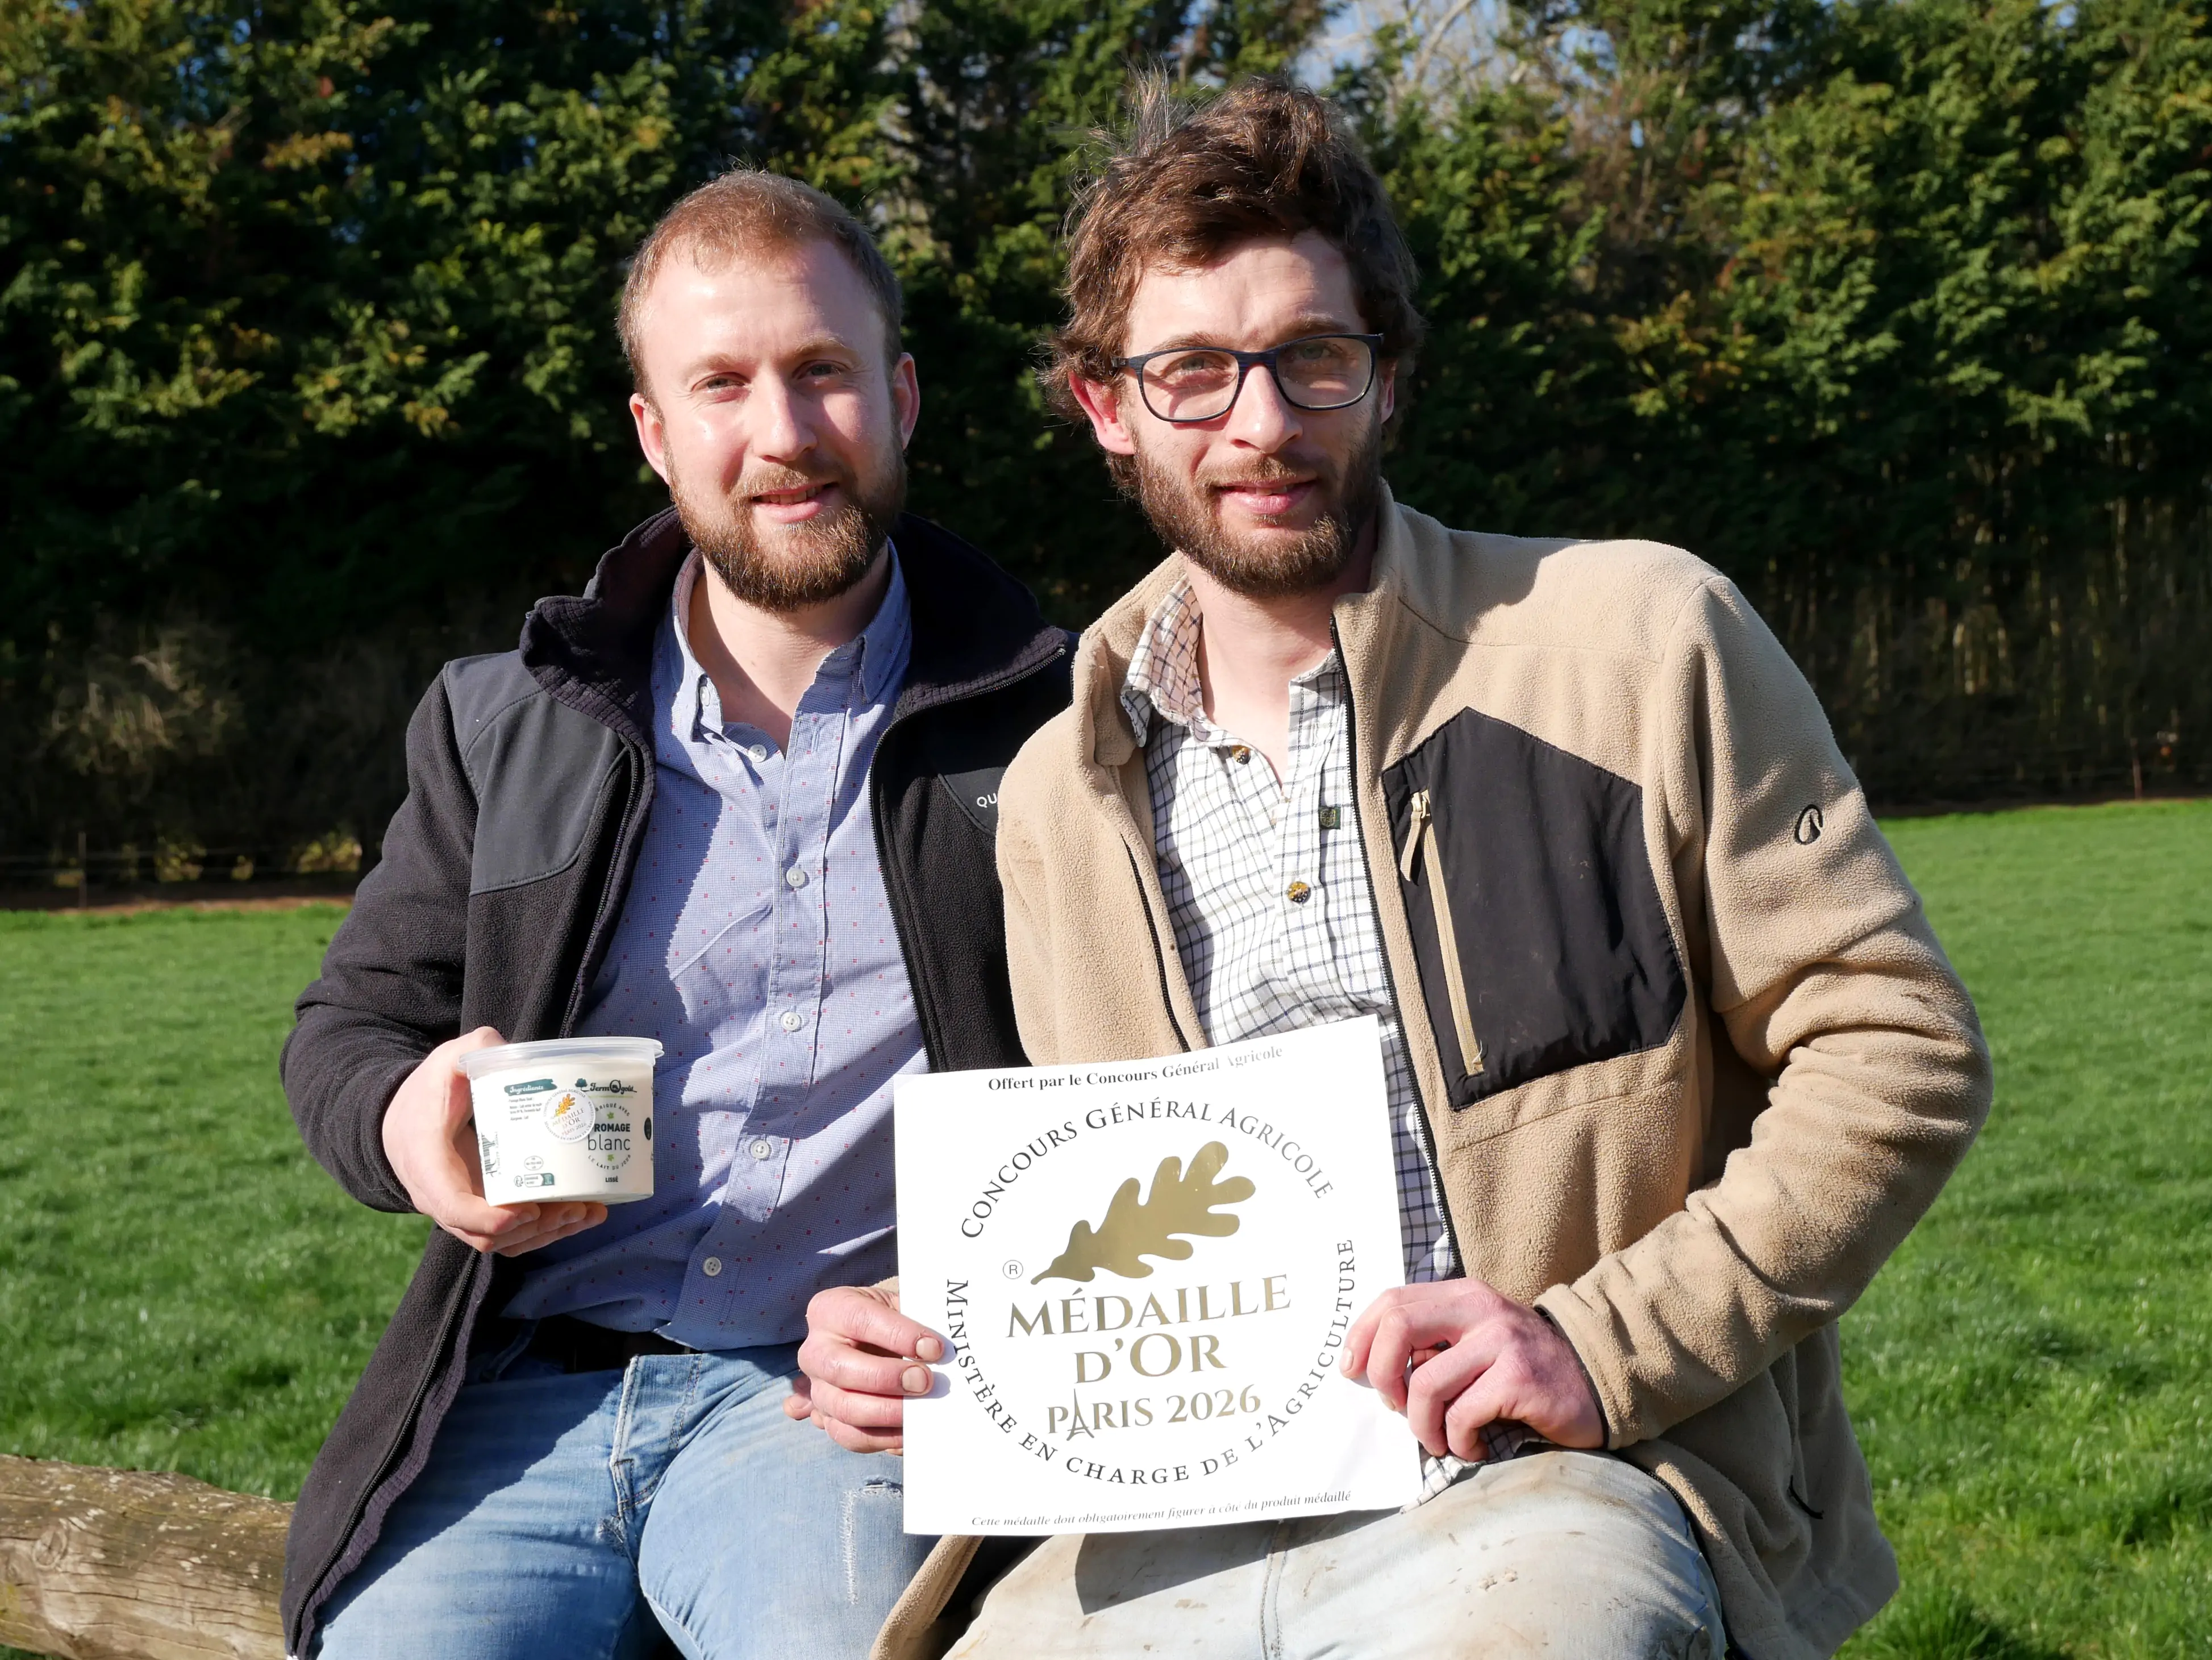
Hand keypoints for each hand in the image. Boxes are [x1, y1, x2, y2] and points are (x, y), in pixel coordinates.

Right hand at [381, 1026, 607, 1256]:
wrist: (403, 1122)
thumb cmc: (427, 1092)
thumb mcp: (445, 1062)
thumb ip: (474, 1050)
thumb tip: (513, 1052)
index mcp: (427, 1163)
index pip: (451, 1205)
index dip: (487, 1218)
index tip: (525, 1211)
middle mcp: (442, 1198)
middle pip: (486, 1233)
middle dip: (534, 1227)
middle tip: (576, 1205)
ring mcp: (464, 1210)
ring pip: (503, 1241)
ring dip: (547, 1233)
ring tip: (589, 1211)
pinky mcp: (483, 1212)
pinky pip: (512, 1236)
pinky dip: (546, 1232)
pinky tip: (583, 1216)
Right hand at [782, 1285, 945, 1453]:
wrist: (865, 1340)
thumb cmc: (886, 1319)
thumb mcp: (895, 1305)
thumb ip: (913, 1321)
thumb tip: (936, 1350)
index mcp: (829, 1310)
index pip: (860, 1320)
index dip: (898, 1335)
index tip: (933, 1347)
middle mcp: (815, 1351)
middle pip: (841, 1370)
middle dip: (887, 1379)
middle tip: (925, 1381)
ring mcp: (817, 1389)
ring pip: (843, 1409)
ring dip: (887, 1413)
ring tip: (921, 1410)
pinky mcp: (829, 1420)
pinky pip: (850, 1436)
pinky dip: (883, 1439)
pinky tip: (910, 1431)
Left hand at [1342, 1279, 1604, 1458]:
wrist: (1595, 1382)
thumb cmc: (1522, 1370)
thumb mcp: (1474, 1341)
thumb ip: (1432, 1344)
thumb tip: (1368, 1369)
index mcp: (1462, 1295)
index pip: (1392, 1301)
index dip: (1361, 1337)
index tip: (1352, 1372)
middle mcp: (1481, 1310)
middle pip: (1399, 1329)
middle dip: (1383, 1378)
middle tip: (1396, 1408)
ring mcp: (1502, 1342)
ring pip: (1426, 1385)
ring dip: (1422, 1426)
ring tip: (1440, 1441)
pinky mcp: (1519, 1379)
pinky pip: (1462, 1416)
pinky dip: (1458, 1442)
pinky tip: (1474, 1447)